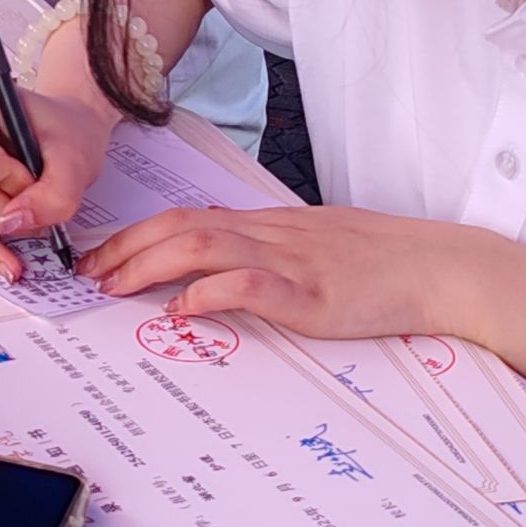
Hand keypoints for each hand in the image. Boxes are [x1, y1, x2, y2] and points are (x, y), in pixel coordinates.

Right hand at [0, 74, 117, 281]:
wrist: (59, 134)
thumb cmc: (63, 132)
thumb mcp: (74, 159)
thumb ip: (54, 193)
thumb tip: (14, 223)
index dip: (3, 178)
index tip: (32, 178)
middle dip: (3, 207)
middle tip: (35, 201)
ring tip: (27, 214)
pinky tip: (6, 260)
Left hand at [78, 204, 505, 340]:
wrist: (437, 268)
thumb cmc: (379, 262)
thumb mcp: (313, 248)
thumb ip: (265, 255)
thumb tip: (214, 274)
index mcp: (268, 225)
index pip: (188, 218)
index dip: (136, 234)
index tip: (100, 256)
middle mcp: (270, 234)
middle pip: (182, 227)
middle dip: (126, 249)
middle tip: (87, 274)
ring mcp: (291, 260)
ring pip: (204, 246)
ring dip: (150, 266)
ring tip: (116, 288)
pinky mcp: (312, 293)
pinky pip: (252, 284)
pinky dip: (211, 293)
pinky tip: (184, 308)